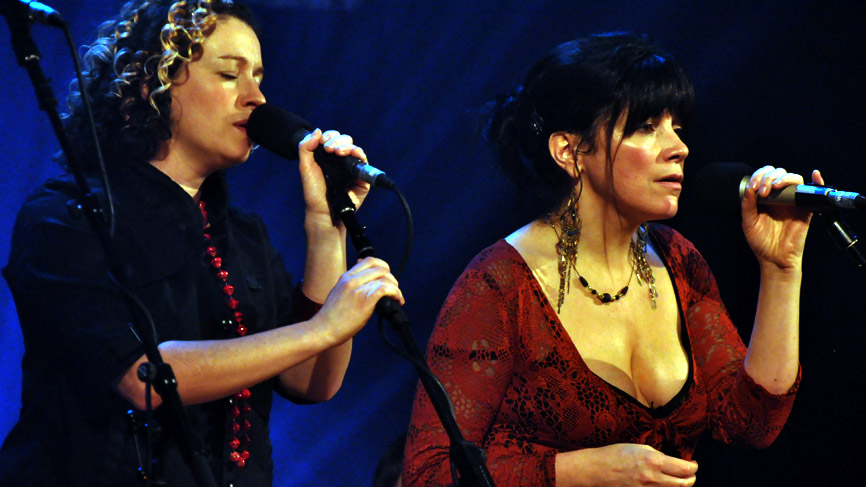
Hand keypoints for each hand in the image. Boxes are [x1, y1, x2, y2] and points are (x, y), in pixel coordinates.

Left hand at [297, 129, 371, 222]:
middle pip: (345, 141)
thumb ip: (306, 147)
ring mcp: (351, 168)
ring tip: (338, 152)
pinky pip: (364, 161)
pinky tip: (353, 153)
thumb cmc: (313, 192)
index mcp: (328, 157)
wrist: (322, 210)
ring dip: (347, 146)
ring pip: (355, 149)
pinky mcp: (361, 178)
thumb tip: (318, 130)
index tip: (323, 142)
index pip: (333, 139)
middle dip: (338, 140)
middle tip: (330, 149)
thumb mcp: (305, 167)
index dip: (330, 136)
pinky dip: (359, 154)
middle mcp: (341, 161)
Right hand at [311, 256, 403, 344]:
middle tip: (393, 289)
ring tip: (396, 297)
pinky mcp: (365, 300)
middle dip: (391, 278)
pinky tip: (397, 300)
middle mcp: (352, 280)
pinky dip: (395, 293)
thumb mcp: (338, 292)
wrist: (323, 329)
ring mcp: (358, 289)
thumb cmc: (331, 316)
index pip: (369, 260)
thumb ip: (351, 284)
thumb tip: (365, 281)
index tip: (386, 277)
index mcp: (346, 277)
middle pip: (380, 268)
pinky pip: (385, 289)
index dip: (382, 266)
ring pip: (385, 278)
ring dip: (395, 287)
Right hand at [556, 443, 697, 486]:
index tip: (693, 464)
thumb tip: (669, 461)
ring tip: (680, 479)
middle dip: (691, 478)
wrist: (597, 470)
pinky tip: (664, 483)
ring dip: (680, 485)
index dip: (693, 466)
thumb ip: (656, 455)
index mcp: (654, 461)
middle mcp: (654, 478)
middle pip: (685, 484)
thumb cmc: (615, 454)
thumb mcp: (639, 447)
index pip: (685, 468)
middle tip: (691, 473)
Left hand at [740, 165, 824, 270]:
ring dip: (783, 178)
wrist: (774, 258)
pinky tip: (814, 174)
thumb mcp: (748, 222)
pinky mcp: (805, 208)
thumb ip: (747, 205)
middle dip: (768, 177)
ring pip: (793, 178)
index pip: (764, 176)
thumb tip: (750, 188)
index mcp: (765, 198)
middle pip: (778, 173)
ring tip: (774, 188)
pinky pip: (812, 192)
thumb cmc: (761, 241)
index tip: (753, 187)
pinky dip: (816, 180)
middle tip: (763, 191)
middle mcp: (779, 197)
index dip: (758, 176)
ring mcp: (792, 201)